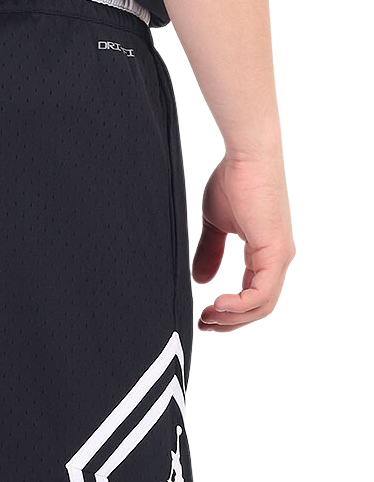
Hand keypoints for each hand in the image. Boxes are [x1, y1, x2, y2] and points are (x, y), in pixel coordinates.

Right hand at [193, 154, 294, 331]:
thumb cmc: (232, 181)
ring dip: (232, 318)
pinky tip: (218, 304)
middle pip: (259, 308)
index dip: (228, 312)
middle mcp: (277, 259)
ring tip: (207, 317)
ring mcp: (279, 257)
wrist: (245, 157)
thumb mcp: (215, 225)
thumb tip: (201, 280)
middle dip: (229, 322)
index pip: (252, 296)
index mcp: (264, 253)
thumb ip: (210, 253)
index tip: (203, 316)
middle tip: (203, 324)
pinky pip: (261, 293)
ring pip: (262, 306)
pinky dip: (239, 305)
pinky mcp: (276, 253)